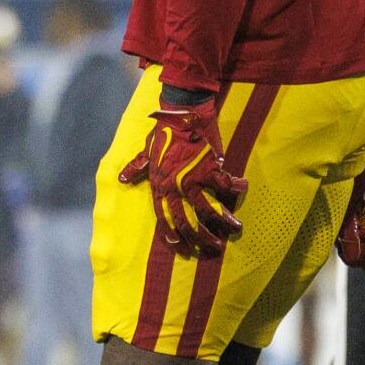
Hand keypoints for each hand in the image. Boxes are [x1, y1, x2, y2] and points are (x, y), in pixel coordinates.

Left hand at [117, 94, 245, 257]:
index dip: (172, 234)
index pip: (163, 217)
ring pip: (207, 210)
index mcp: (159, 185)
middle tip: (212, 248)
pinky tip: (243, 191)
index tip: (182, 248)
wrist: (178, 115)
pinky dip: (235, 190)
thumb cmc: (161, 132)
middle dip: (200, 238)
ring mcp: (191, 179)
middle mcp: (174, 187)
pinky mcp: (207, 168)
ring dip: (222, 222)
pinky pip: (224, 186)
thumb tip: (122, 179)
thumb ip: (136, 167)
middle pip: (186, 220)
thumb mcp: (145, 152)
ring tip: (234, 230)